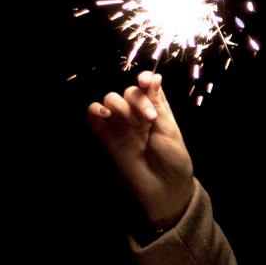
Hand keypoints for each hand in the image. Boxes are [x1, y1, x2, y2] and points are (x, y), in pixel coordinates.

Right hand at [87, 71, 194, 228]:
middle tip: (149, 118)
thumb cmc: (173, 159)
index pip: (147, 86)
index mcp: (158, 110)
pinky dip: (94, 110)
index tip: (145, 80)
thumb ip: (158, 104)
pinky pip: (92, 116)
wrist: (164, 187)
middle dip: (137, 99)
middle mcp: (138, 114)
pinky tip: (105, 115)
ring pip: (111, 99)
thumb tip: (155, 77)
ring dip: (120, 105)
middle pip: (129, 91)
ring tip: (134, 123)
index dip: (145, 79)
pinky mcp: (106, 137)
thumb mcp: (170, 129)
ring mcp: (121, 125)